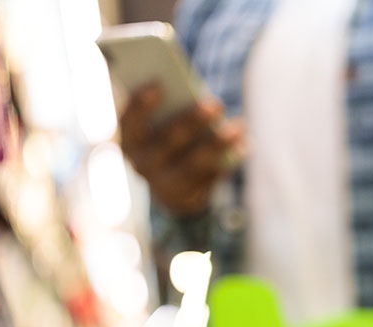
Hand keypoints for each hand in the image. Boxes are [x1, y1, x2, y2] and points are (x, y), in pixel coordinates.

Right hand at [119, 84, 244, 216]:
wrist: (172, 189)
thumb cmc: (170, 140)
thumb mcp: (164, 125)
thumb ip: (173, 110)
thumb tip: (201, 99)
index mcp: (130, 139)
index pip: (129, 121)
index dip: (140, 104)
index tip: (157, 84)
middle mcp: (142, 162)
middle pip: (168, 140)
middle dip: (193, 120)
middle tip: (217, 103)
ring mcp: (164, 182)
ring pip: (194, 162)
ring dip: (218, 143)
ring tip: (239, 126)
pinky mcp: (187, 196)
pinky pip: (210, 177)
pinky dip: (228, 159)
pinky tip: (243, 144)